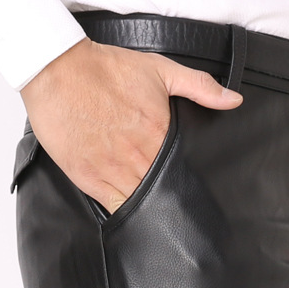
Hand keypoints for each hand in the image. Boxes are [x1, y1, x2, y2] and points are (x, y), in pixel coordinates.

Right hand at [21, 39, 241, 212]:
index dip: (195, 184)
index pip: (187, 171)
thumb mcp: (159, 69)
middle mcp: (140, 156)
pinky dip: (129, 215)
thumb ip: (199, 85)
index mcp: (160, 134)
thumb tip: (234, 100)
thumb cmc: (105, 68)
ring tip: (167, 221)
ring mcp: (113, 169)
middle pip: (168, 190)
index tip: (203, 194)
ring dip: (155, 211)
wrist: (54, 66)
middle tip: (191, 217)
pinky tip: (140, 219)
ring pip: (144, 204)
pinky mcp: (89, 177)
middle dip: (178, 201)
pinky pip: (116, 207)